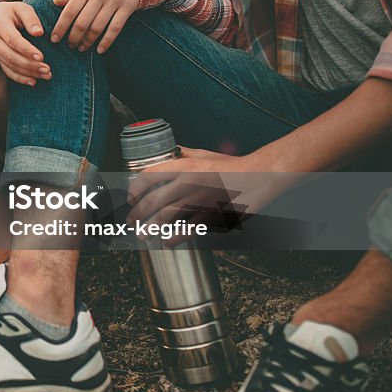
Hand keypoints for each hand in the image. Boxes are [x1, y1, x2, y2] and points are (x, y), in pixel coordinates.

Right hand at [0, 2, 51, 85]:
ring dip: (28, 73)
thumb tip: (39, 33)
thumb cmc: (14, 12)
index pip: (13, 40)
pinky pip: (7, 72)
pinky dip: (20, 78)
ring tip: (46, 75)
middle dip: (30, 65)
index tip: (42, 57)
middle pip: (11, 56)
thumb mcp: (22, 8)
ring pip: (10, 66)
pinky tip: (34, 82)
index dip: (27, 50)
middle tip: (47, 69)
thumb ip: (31, 19)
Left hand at [51, 0, 139, 53]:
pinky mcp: (127, 7)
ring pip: (97, 27)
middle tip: (70, 46)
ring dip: (87, 41)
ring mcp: (114, 1)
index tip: (54, 39)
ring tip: (81, 48)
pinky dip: (106, 41)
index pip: (69, 11)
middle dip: (73, 38)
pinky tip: (100, 50)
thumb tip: (54, 2)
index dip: (60, 27)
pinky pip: (115, 28)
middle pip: (82, 22)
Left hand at [127, 148, 293, 246]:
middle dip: (136, 213)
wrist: (260, 176)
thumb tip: (170, 150)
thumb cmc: (233, 165)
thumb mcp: (205, 154)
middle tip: (131, 221)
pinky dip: (173, 238)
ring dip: (150, 228)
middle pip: (152, 200)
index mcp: (184, 166)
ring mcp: (198, 200)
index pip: (149, 176)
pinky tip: (166, 241)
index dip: (134, 188)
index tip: (131, 197)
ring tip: (143, 234)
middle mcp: (188, 182)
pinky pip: (186, 230)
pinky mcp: (211, 215)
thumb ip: (185, 153)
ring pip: (165, 217)